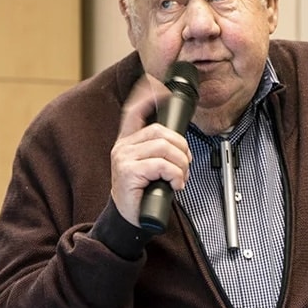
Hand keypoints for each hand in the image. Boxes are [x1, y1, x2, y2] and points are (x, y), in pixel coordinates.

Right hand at [109, 74, 193, 226]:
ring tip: (180, 178)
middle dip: (181, 148)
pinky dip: (175, 175)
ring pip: (164, 147)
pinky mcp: (127, 171)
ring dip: (181, 164)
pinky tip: (175, 184)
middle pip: (160, 132)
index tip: (160, 88)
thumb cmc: (142, 195)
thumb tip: (181, 146)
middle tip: (185, 166)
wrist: (130, 220)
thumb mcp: (151, 169)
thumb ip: (159, 153)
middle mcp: (123, 147)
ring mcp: (123, 158)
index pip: (133, 111)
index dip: (147, 96)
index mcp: (127, 143)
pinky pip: (161, 165)